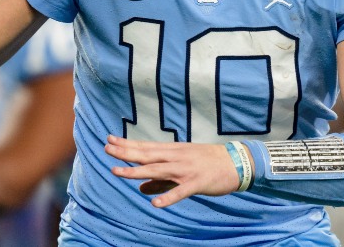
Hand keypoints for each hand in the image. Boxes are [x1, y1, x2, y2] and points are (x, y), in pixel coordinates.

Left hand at [104, 135, 240, 206]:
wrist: (237, 162)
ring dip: (136, 172)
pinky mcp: (197, 183)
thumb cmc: (208, 163)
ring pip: (157, 170)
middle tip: (106, 149)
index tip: (109, 140)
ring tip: (117, 172)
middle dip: (125, 153)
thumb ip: (160, 180)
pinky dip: (168, 197)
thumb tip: (141, 189)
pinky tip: (154, 203)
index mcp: (173, 151)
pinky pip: (180, 192)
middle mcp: (177, 157)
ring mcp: (186, 170)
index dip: (127, 144)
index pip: (146, 146)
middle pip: (147, 155)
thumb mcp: (183, 167)